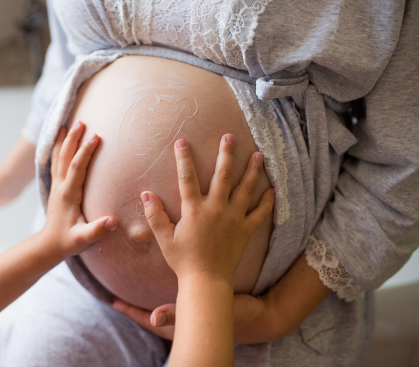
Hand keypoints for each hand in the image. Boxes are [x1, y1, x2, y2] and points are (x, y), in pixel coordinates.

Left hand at [41, 122, 116, 256]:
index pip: (77, 167)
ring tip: (69, 123)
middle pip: (65, 156)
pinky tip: (60, 139)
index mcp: (68, 194)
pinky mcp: (56, 186)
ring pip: (58, 156)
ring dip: (64, 139)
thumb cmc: (68, 241)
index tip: (96, 137)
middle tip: (82, 121)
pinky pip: (55, 162)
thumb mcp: (83, 239)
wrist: (49, 245)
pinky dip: (57, 148)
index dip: (85, 152)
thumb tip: (112, 221)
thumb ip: (97, 230)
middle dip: (74, 138)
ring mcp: (56, 185)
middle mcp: (60, 186)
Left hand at [113, 295, 277, 344]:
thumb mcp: (208, 311)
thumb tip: (153, 318)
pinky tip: (164, 288)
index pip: (149, 321)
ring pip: (164, 313)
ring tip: (134, 292)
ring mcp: (194, 320)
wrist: (265, 316)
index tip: (114, 302)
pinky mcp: (203, 314)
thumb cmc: (238, 315)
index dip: (131, 312)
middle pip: (152, 318)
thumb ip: (179, 313)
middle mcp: (186, 324)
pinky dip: (167, 302)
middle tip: (118, 298)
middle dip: (135, 309)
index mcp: (183, 326)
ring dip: (149, 306)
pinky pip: (180, 308)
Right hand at [141, 134, 274, 284]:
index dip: (183, 158)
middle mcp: (215, 210)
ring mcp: (233, 219)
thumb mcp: (164, 239)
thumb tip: (145, 194)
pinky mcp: (245, 231)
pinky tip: (272, 189)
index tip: (182, 141)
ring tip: (258, 155)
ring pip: (245, 189)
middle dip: (226, 154)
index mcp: (194, 210)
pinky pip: (260, 214)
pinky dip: (267, 202)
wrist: (206, 282)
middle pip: (222, 175)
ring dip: (252, 171)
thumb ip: (154, 215)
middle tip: (229, 136)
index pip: (186, 178)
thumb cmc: (183, 261)